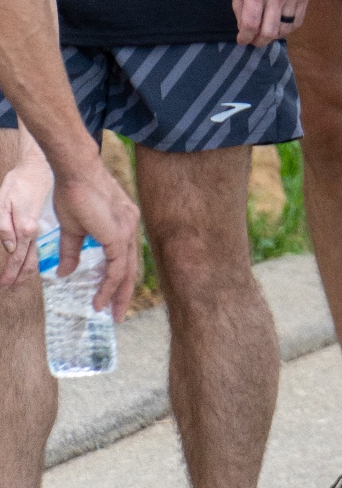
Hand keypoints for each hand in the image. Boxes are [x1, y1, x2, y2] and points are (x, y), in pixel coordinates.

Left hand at [0, 149, 52, 286]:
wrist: (38, 168)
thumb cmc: (19, 183)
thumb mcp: (3, 203)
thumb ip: (5, 227)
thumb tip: (9, 248)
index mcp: (26, 228)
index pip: (16, 258)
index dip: (9, 274)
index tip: (3, 286)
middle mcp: (36, 231)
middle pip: (30, 262)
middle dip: (19, 278)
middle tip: (9, 289)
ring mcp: (40, 228)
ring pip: (36, 256)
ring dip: (27, 272)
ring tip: (19, 282)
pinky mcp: (41, 224)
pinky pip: (38, 247)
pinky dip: (33, 260)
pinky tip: (31, 264)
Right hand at [53, 155, 139, 318]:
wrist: (76, 173)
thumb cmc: (74, 194)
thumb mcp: (73, 229)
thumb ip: (72, 252)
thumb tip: (64, 273)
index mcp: (123, 222)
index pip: (127, 256)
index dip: (120, 277)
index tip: (113, 296)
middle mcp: (130, 225)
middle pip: (131, 266)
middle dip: (124, 292)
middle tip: (118, 314)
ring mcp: (127, 228)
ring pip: (127, 269)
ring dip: (118, 293)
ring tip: (109, 312)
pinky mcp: (118, 233)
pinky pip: (117, 266)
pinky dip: (110, 284)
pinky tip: (101, 299)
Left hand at [232, 0, 311, 46]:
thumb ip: (239, 1)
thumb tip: (242, 23)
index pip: (251, 24)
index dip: (244, 37)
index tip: (242, 40)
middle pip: (269, 32)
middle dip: (258, 41)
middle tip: (253, 40)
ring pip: (285, 30)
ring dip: (273, 35)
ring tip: (267, 32)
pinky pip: (297, 21)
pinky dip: (288, 28)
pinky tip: (281, 25)